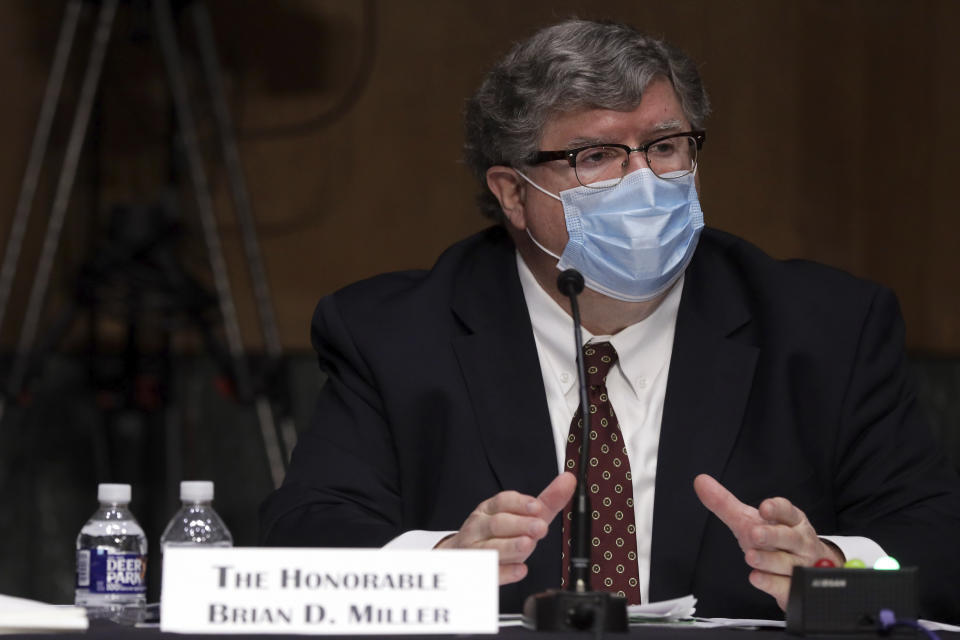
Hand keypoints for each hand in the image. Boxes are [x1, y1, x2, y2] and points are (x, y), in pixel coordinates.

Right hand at [436, 472, 576, 584]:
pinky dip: (505, 572)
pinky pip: (489, 573)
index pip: (502, 502)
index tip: (537, 507)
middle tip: (540, 528)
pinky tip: (519, 570)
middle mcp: (480, 528)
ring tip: (528, 544)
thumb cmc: (496, 534)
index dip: (520, 504)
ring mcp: (476, 550)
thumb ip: (546, 501)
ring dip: (511, 546)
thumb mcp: (519, 516)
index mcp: (489, 510)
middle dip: (520, 525)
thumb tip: (569, 481)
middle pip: (497, 524)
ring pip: (491, 548)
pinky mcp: (477, 573)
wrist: (462, 558)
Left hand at [693, 473, 843, 609]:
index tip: (764, 508)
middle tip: (755, 534)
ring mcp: (799, 564)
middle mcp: (798, 541)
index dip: (777, 509)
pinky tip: (756, 577)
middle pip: (789, 537)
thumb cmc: (774, 538)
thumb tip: (700, 481)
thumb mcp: (750, 519)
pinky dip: (771, 582)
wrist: (805, 566)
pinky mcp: (794, 586)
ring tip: (751, 556)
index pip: (787, 511)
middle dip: (772, 535)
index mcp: (790, 520)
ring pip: (786, 562)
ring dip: (768, 559)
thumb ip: (725, 503)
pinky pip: (785, 585)